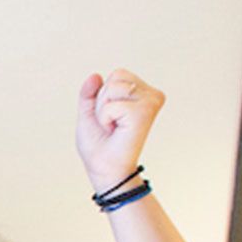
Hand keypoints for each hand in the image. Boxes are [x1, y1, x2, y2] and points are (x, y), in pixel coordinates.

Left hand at [76, 70, 164, 193]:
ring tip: (114, 126)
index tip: (111, 117)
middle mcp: (152, 96)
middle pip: (116, 77)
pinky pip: (112, 104)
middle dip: (103, 101)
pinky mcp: (145, 113)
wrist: (105, 167)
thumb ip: (90, 93)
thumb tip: (95, 75)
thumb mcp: (89, 112)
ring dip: (104, 109)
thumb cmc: (99, 144)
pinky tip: (116, 130)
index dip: (104, 95)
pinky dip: (106, 117)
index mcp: (144, 93)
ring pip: (114, 87)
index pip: (118, 74)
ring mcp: (151, 103)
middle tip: (111, 123)